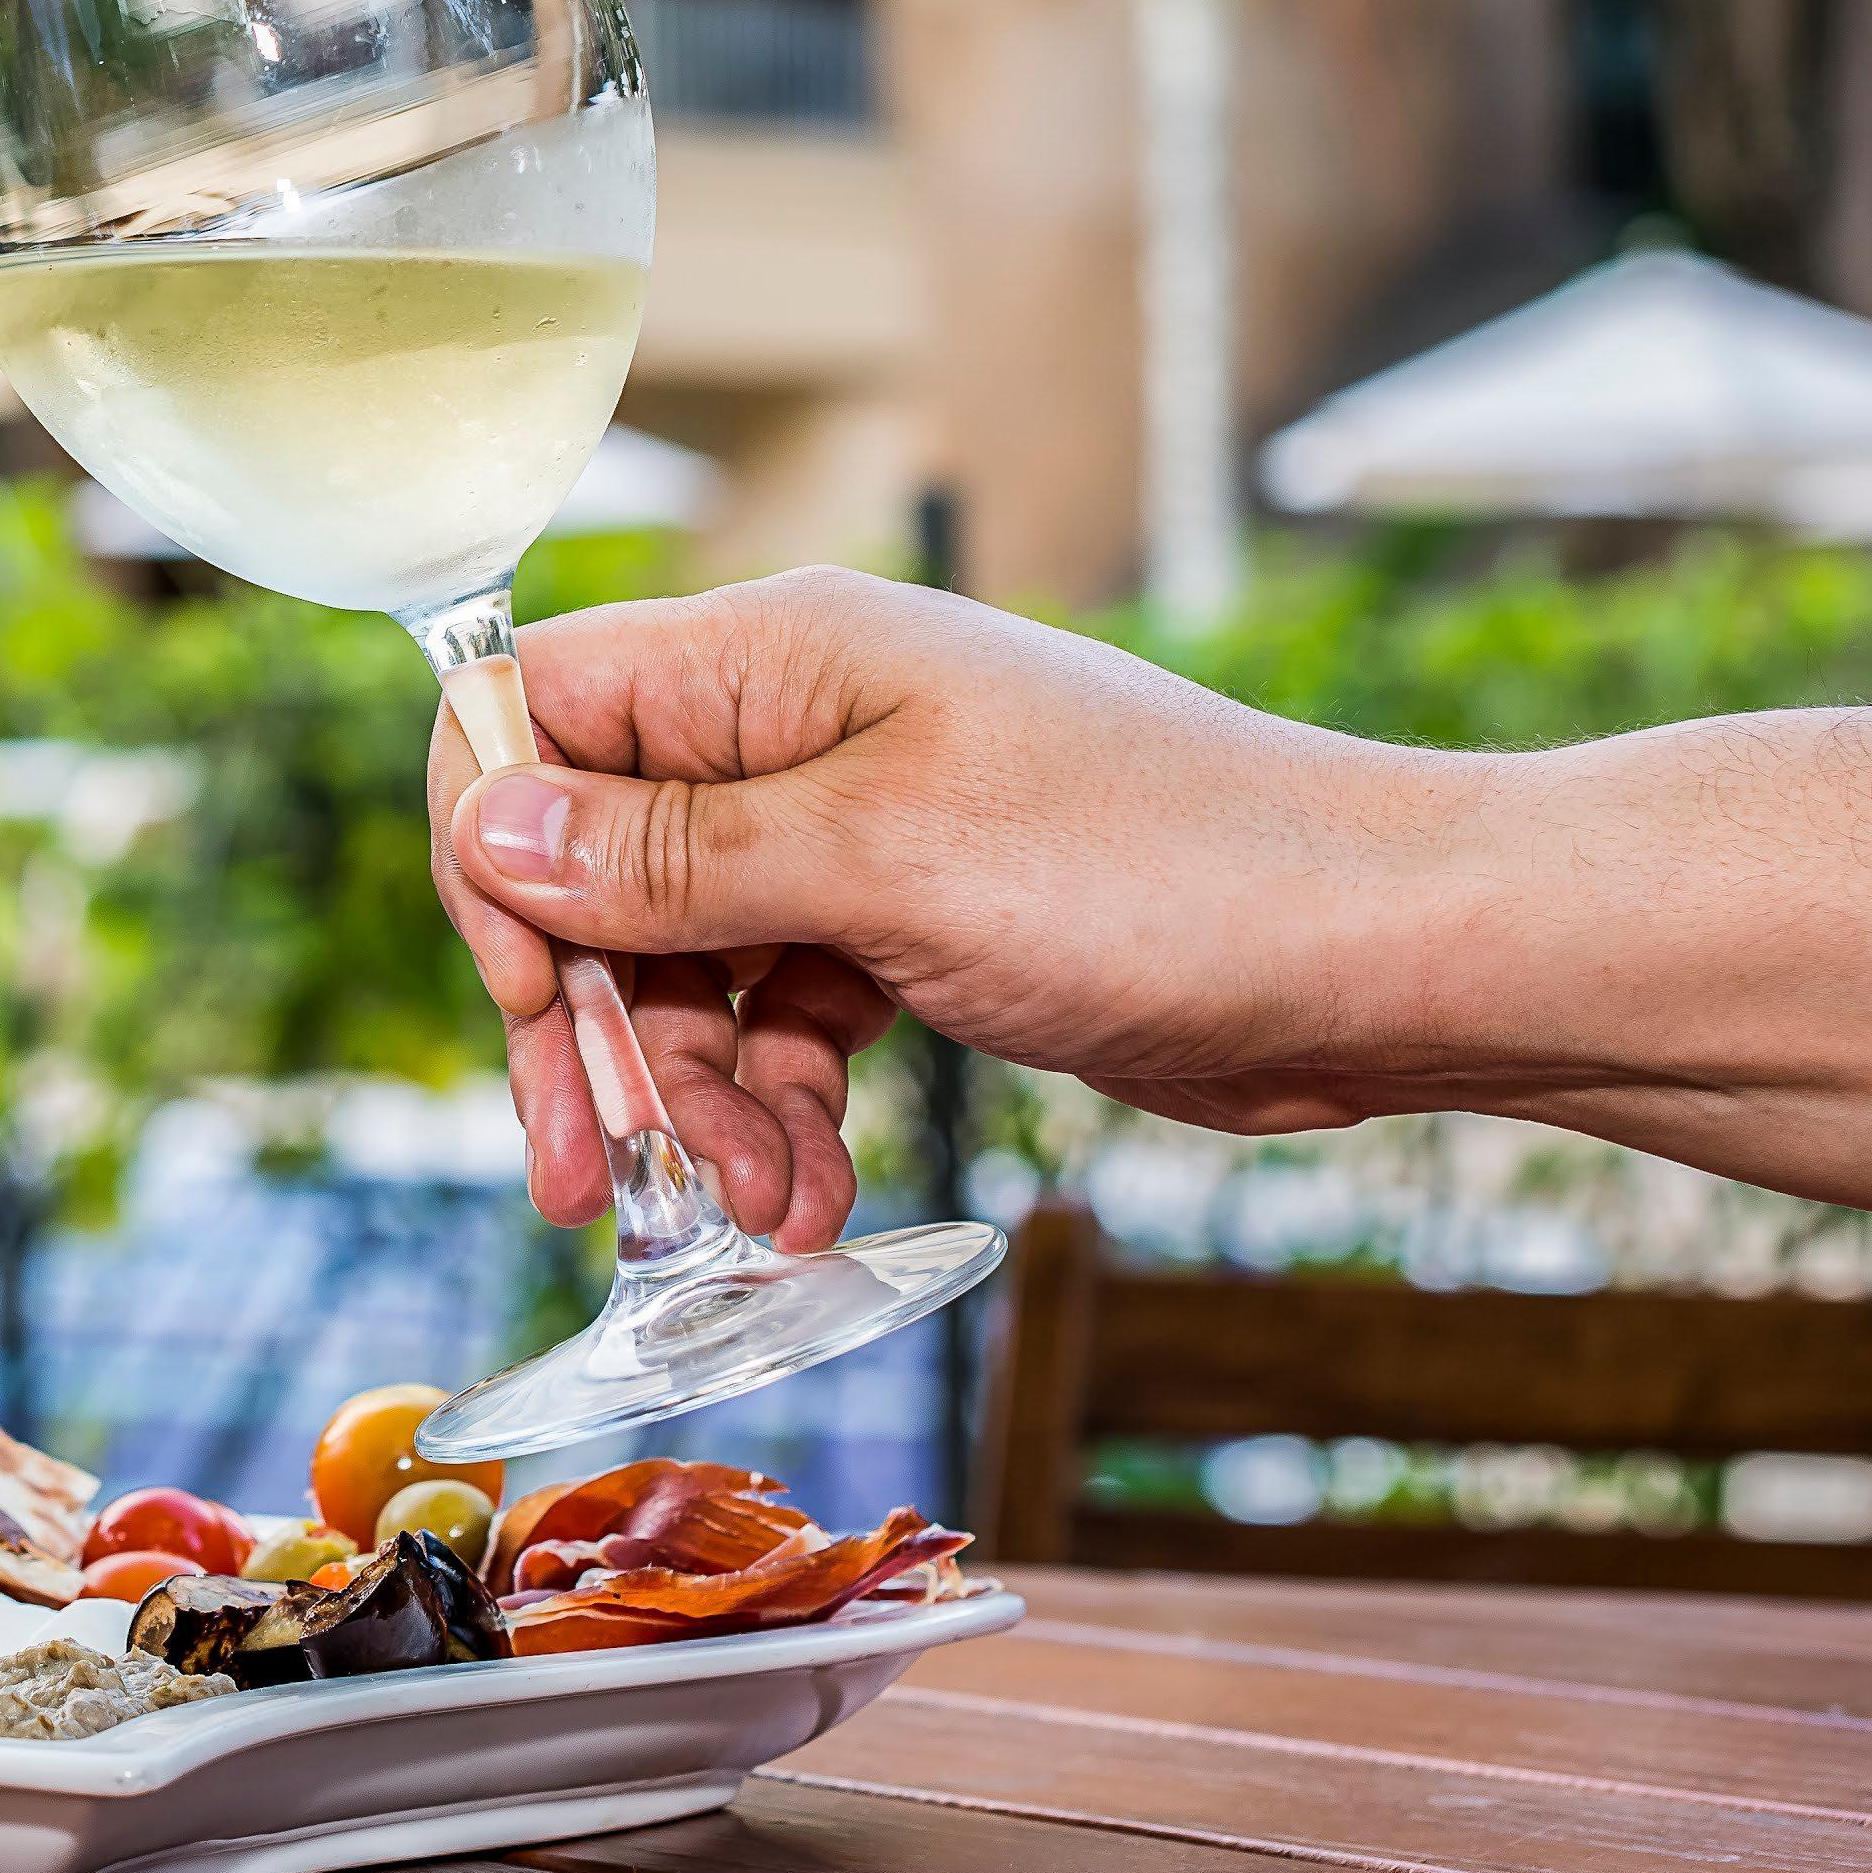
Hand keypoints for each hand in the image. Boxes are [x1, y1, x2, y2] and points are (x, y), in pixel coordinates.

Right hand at [426, 569, 1469, 1236]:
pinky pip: (781, 1016)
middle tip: (589, 1180)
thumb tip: (491, 824)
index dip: (497, 857)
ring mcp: (857, 828)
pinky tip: (807, 1201)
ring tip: (758, 1214)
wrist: (1380, 954)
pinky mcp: (912, 921)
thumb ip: (672, 855)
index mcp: (774, 658)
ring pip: (684, 965)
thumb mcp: (881, 865)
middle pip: (595, 867)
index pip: (536, 712)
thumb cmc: (1161, 871)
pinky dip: (779, 1112)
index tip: (529, 1003)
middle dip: (590, 1031)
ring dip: (696, 1102)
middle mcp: (797, 728)